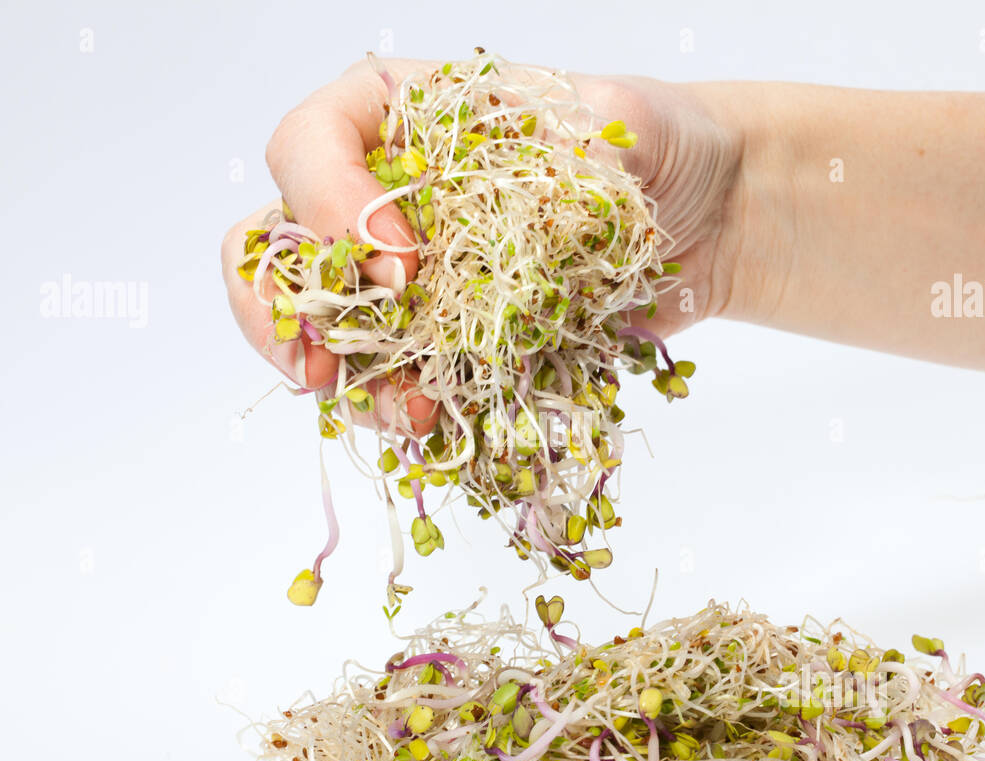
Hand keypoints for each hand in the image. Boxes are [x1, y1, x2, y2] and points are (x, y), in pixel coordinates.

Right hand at [220, 58, 745, 422]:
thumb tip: (536, 190)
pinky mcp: (444, 334)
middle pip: (277, 243)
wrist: (707, 218)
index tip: (402, 266)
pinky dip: (392, 405)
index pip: (312, 142)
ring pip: (319, 326)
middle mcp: (385, 191)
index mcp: (405, 114)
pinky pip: (386, 374)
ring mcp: (408, 271)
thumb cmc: (660, 145)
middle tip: (319, 364)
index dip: (329, 206)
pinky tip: (431, 423)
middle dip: (281, 311)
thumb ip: (575, 145)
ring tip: (405, 413)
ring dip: (342, 378)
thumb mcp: (626, 120)